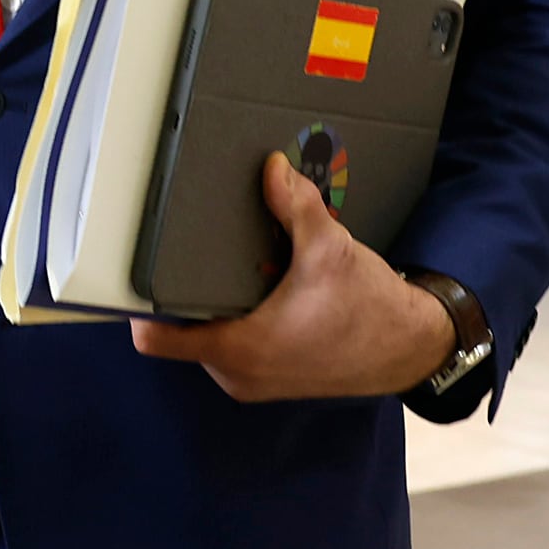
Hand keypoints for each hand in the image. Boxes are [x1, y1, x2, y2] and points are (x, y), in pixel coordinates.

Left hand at [130, 155, 457, 403]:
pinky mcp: (269, 377)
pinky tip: (262, 286)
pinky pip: (235, 344)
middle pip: (183, 328)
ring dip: (219, 302)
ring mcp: (252, 380)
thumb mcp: (330, 250)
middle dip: (190, 290)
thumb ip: (296, 207)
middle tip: (197, 250)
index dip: (140, 305)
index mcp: (241, 349)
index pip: (157, 338)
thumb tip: (271, 169)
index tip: (138, 274)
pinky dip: (241, 316)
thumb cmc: (370, 311)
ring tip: (237, 265)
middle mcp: (238, 373)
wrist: (410, 348)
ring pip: (209, 335)